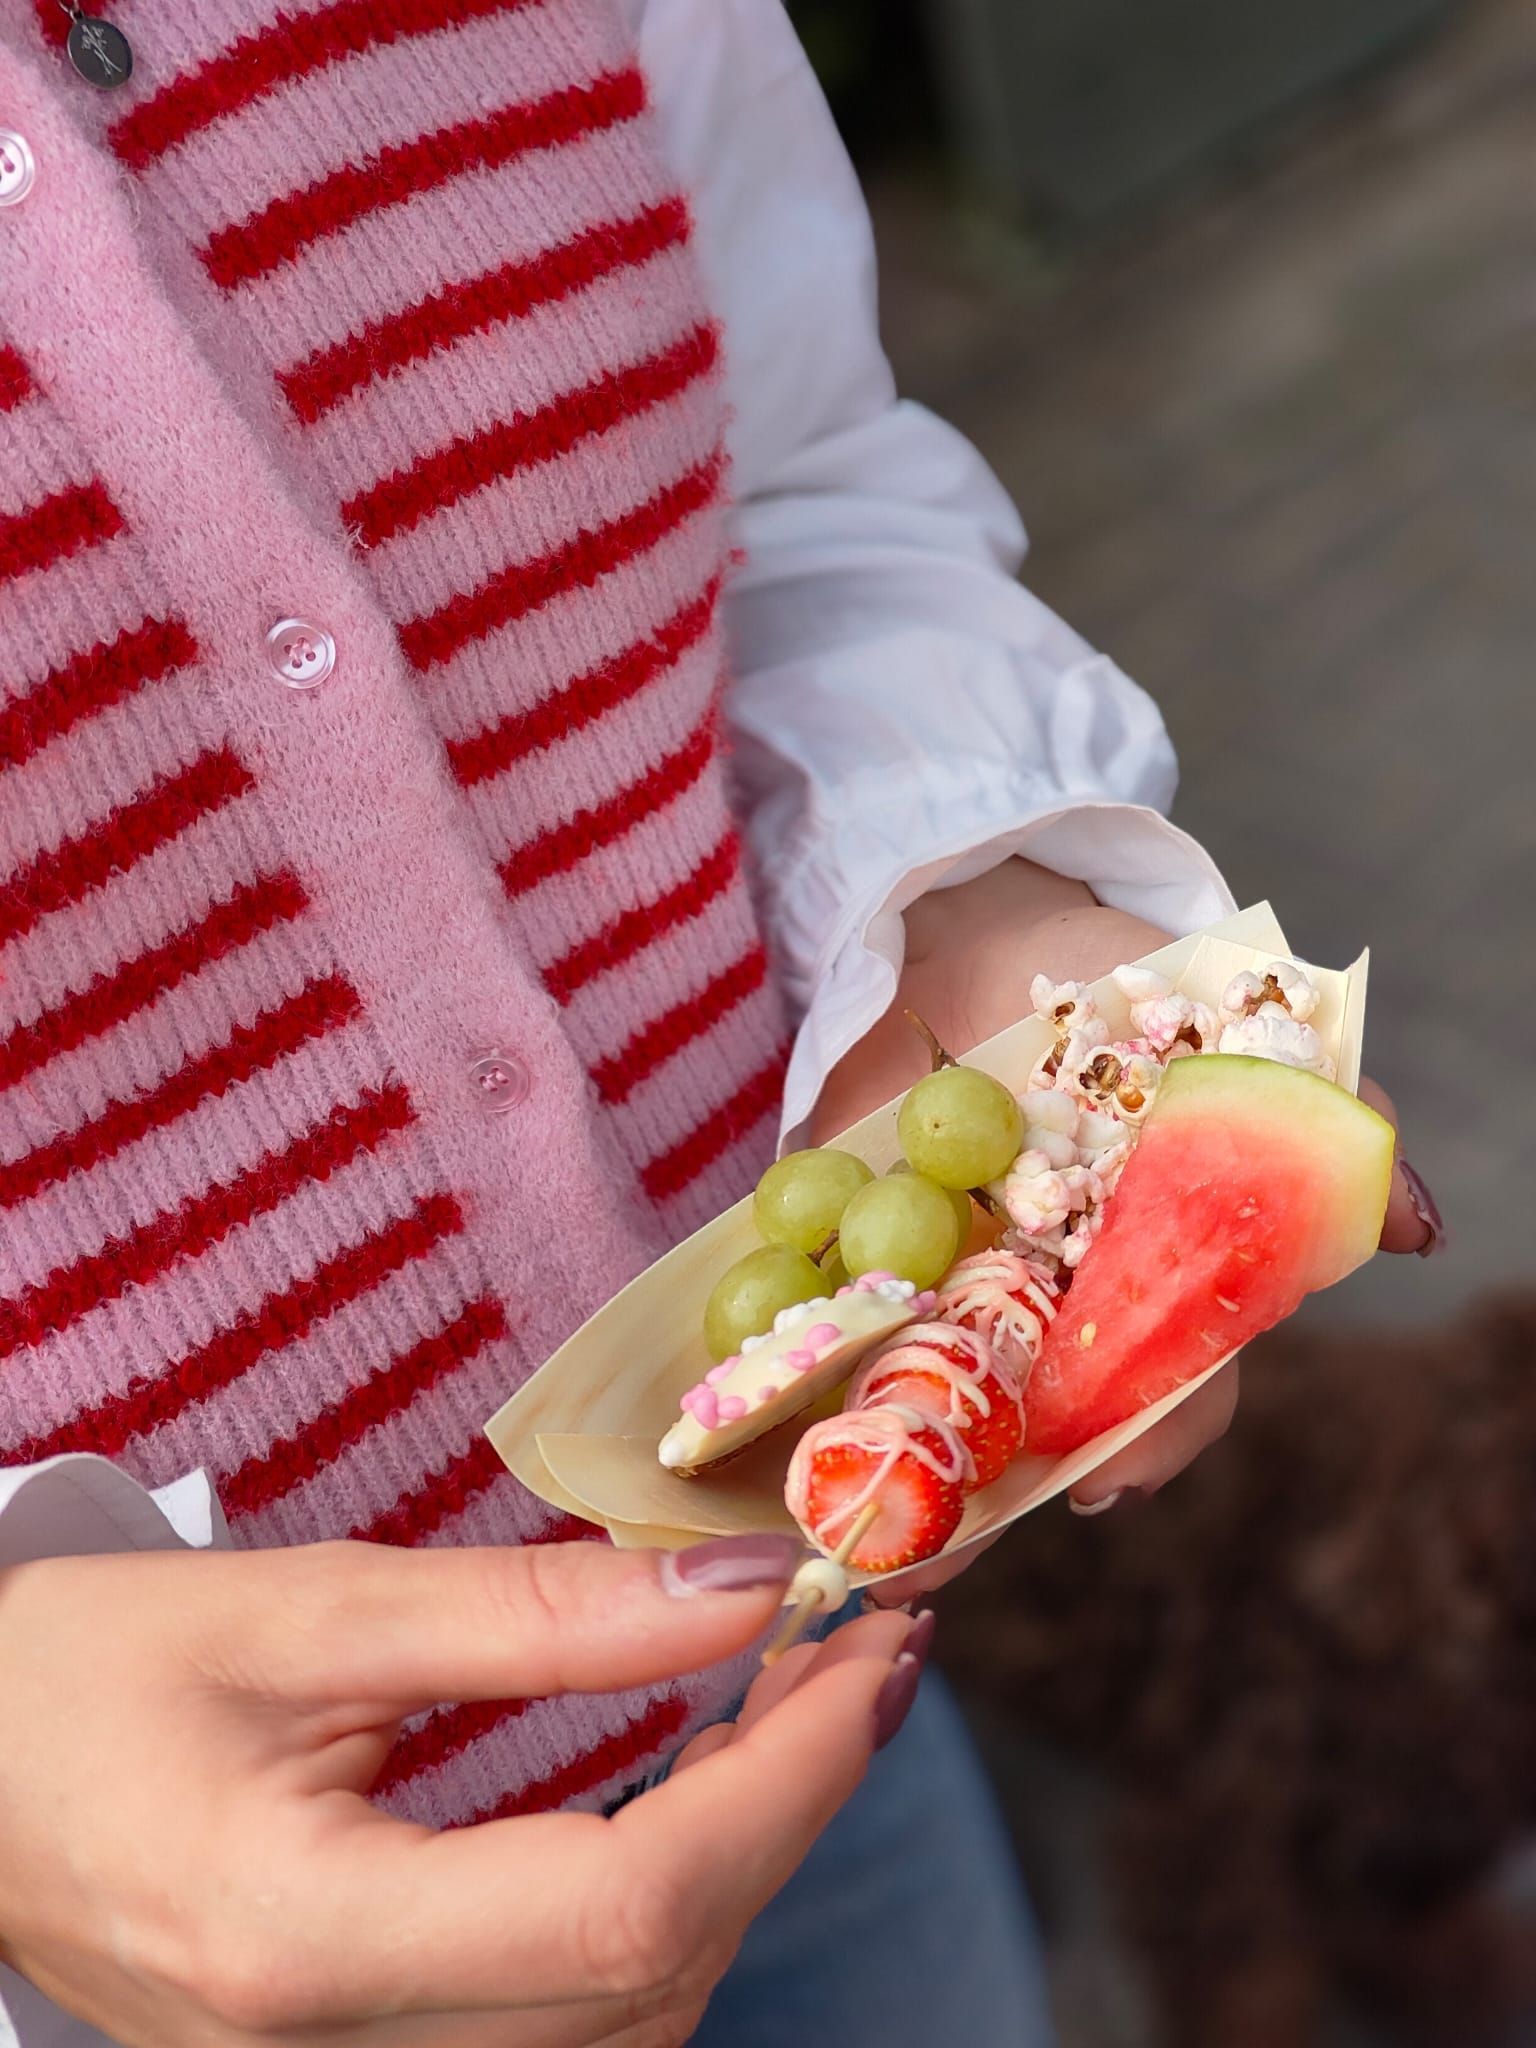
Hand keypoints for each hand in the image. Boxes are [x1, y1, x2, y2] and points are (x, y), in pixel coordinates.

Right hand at [0, 1537, 912, 2046]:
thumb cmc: (79, 1679)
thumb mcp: (303, 1608)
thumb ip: (531, 1614)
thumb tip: (740, 1590)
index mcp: (299, 1941)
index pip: (626, 1912)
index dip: (785, 1781)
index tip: (876, 1642)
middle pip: (651, 1983)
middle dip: (794, 1805)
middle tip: (863, 1644)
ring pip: (631, 2024)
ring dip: (747, 1855)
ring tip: (799, 1698)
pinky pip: (576, 2025)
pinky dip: (673, 1906)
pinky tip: (702, 1785)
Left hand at [811, 860, 1442, 1586]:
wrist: (974, 914)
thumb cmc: (1120, 975)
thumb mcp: (1224, 1025)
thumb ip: (1313, 1118)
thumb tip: (1420, 1224)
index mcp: (1149, 1269)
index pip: (1169, 1383)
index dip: (1141, 1436)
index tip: (1101, 1483)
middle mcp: (1051, 1297)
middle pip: (1029, 1426)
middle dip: (982, 1495)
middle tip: (928, 1553)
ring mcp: (948, 1279)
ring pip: (924, 1402)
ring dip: (879, 1472)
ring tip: (830, 1533)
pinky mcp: (851, 1246)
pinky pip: (821, 1324)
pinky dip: (785, 1371)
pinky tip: (743, 1428)